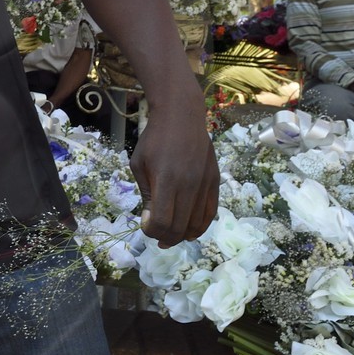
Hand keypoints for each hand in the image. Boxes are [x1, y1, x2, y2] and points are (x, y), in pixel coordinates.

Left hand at [129, 110, 218, 245]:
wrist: (181, 116)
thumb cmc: (154, 140)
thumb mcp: (139, 164)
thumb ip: (146, 194)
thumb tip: (150, 221)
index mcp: (166, 180)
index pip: (162, 220)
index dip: (151, 231)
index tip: (145, 226)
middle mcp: (188, 185)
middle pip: (179, 226)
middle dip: (165, 237)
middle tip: (155, 236)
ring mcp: (204, 184)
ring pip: (196, 224)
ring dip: (182, 236)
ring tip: (170, 236)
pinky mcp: (214, 181)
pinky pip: (211, 212)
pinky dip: (201, 227)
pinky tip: (190, 233)